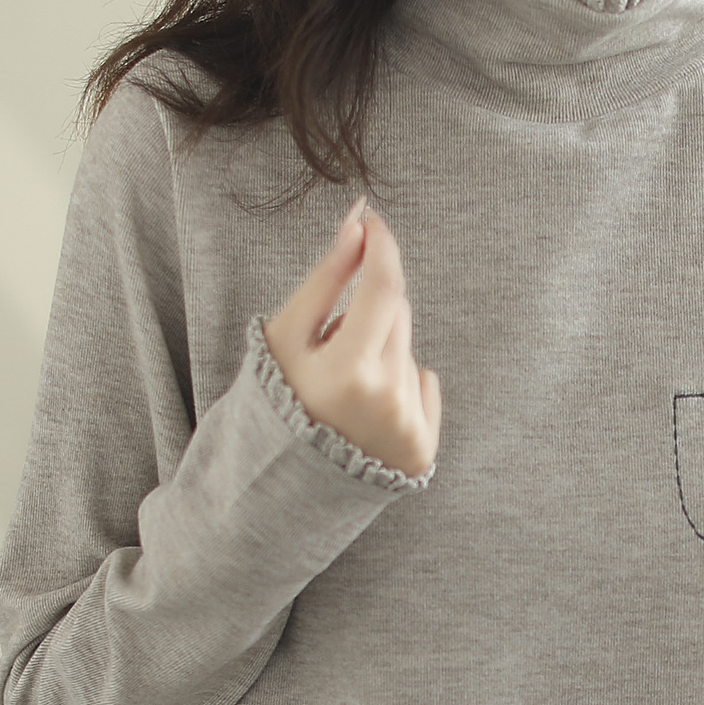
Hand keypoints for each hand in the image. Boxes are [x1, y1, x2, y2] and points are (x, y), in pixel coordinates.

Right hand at [262, 197, 441, 479]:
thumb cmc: (278, 400)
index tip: (374, 223)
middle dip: (370, 311)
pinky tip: (369, 411)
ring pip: (408, 349)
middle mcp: (387, 398)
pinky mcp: (423, 446)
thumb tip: (358, 225)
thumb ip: (326, 278)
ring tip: (346, 389)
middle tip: (334, 345)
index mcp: (349, 369)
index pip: (384, 286)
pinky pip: (424, 383)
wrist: (285, 482)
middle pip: (398, 313)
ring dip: (382, 352)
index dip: (382, 246)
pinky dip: (402, 386)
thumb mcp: (286, 336)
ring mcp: (409, 425)